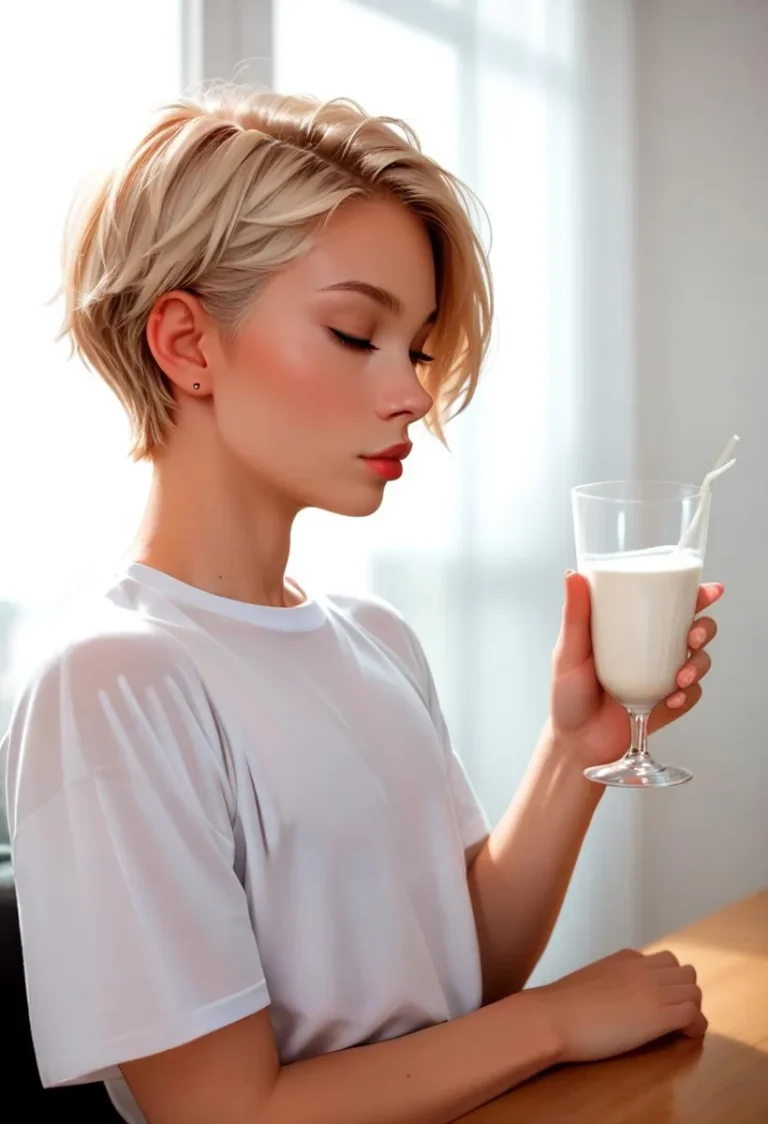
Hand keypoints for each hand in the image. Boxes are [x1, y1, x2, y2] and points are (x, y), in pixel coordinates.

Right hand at [535, 948, 706, 1063]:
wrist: (553, 1017)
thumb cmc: (561, 1005)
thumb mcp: (590, 980)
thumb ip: (608, 980)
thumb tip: (611, 996)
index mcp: (626, 958)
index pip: (664, 961)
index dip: (667, 982)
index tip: (660, 1000)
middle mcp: (643, 968)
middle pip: (686, 972)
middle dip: (685, 993)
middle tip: (674, 1015)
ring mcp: (652, 990)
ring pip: (694, 990)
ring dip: (692, 1008)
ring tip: (678, 1028)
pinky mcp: (658, 1015)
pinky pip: (694, 1015)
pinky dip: (695, 1027)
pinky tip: (682, 1038)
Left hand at [550, 572, 723, 768]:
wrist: (576, 742)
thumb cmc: (568, 694)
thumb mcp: (568, 651)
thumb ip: (575, 616)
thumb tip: (573, 575)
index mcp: (632, 628)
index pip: (669, 603)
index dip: (695, 594)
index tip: (709, 591)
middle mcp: (653, 649)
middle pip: (695, 627)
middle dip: (705, 627)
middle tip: (694, 635)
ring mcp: (663, 676)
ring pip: (700, 659)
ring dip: (699, 663)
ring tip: (681, 676)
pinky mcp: (669, 703)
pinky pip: (692, 694)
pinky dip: (688, 695)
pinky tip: (672, 699)